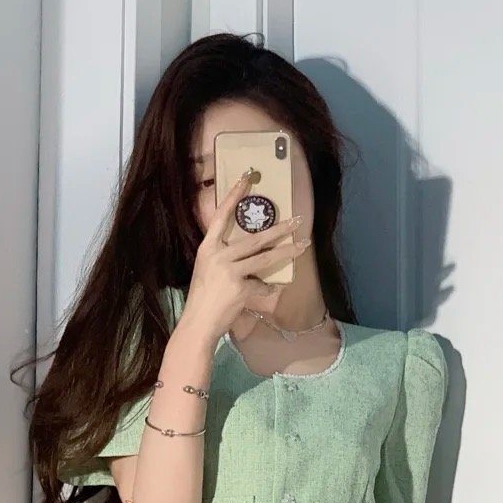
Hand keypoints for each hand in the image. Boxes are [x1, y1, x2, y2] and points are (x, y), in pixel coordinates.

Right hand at [181, 170, 309, 343]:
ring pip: (265, 258)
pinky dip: (267, 288)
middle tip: (297, 220)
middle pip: (255, 238)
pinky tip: (267, 290)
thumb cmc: (203, 298)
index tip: (246, 179)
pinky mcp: (240, 287)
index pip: (221, 216)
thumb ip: (226, 258)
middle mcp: (218, 255)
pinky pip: (262, 284)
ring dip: (288, 251)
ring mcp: (229, 271)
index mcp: (207, 248)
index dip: (233, 196)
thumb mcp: (209, 270)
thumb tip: (252, 252)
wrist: (198, 324)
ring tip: (303, 244)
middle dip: (279, 229)